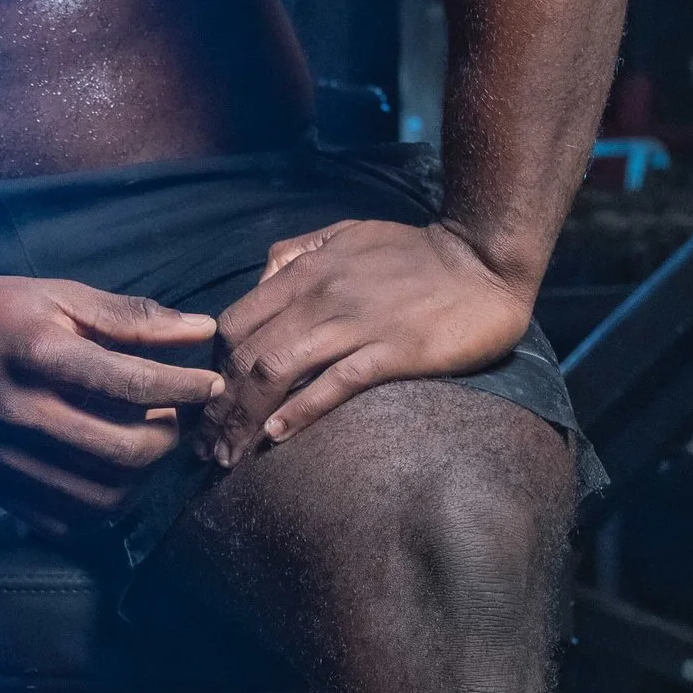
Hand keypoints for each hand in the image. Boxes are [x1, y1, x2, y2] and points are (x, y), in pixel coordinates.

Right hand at [0, 275, 222, 526]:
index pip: (132, 383)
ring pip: (101, 496)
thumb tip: (200, 329)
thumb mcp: (56, 295)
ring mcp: (6, 456)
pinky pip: (65, 522)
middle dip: (169, 437)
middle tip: (176, 417)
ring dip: (143, 478)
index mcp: (39, 354)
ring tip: (148, 448)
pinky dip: (102, 509)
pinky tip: (112, 479)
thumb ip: (129, 317)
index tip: (210, 384)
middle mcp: (22, 411)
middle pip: (124, 450)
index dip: (185, 387)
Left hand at [200, 219, 534, 458]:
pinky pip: (334, 383)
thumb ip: (298, 254)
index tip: (209, 406)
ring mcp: (355, 323)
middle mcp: (319, 297)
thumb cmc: (416, 252)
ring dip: (246, 418)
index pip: (234, 324)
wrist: (484, 259)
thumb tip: (262, 280)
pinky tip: (276, 436)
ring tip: (231, 456)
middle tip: (208, 447)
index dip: (213, 370)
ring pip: (277, 371)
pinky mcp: (392, 350)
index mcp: (304, 272)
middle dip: (219, 407)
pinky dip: (299, 411)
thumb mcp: (346, 236)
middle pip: (246, 356)